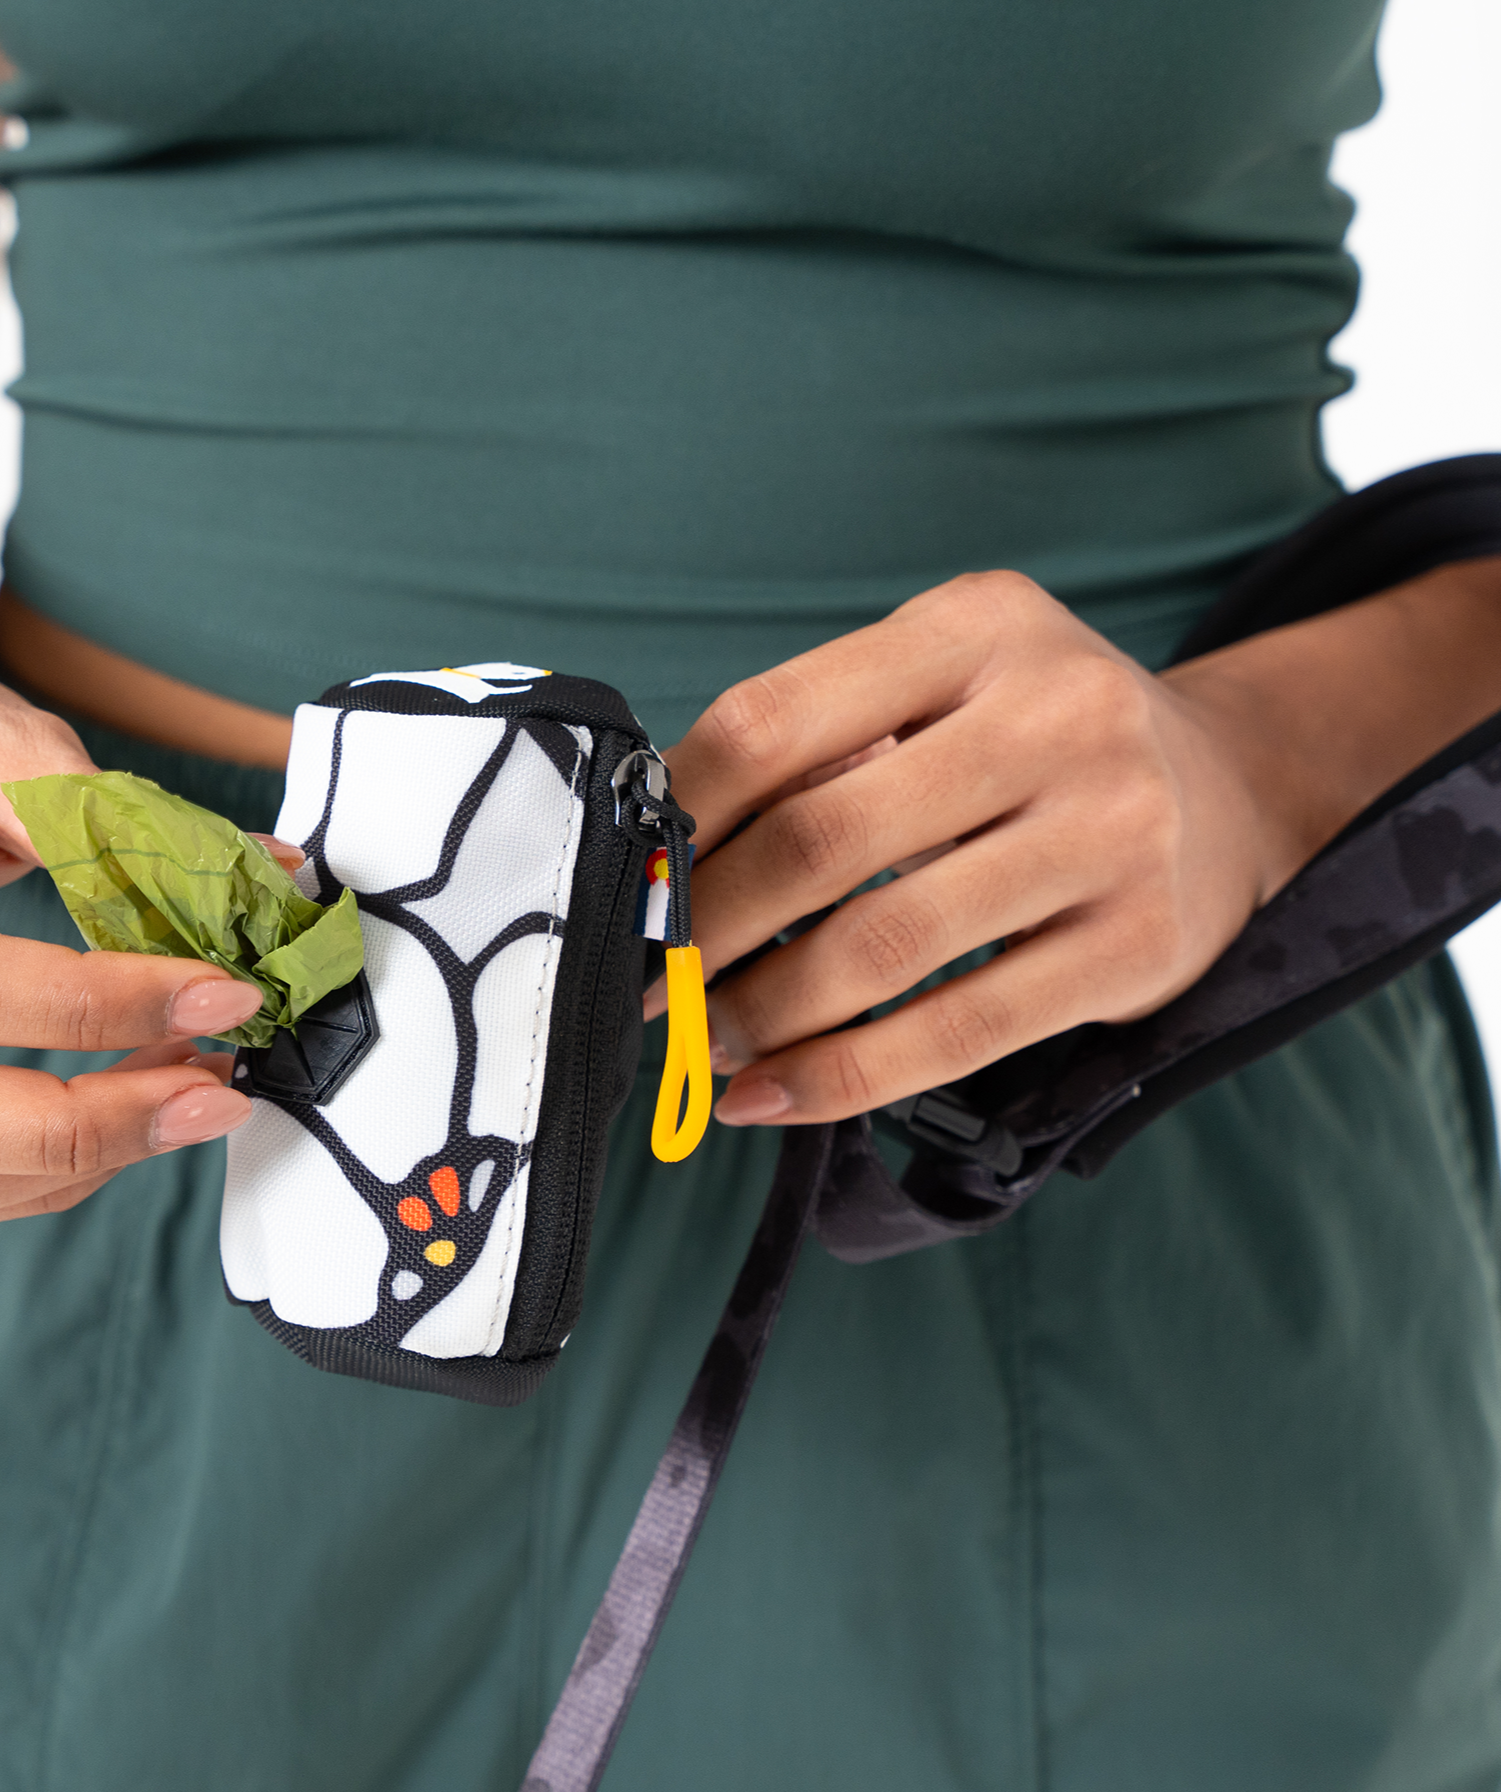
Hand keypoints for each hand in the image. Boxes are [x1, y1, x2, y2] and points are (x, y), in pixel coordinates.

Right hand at [0, 642, 284, 1230]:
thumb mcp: (1, 737)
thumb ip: (117, 824)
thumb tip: (268, 885)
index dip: (91, 1007)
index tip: (219, 998)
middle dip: (83, 1126)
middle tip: (212, 1097)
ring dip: (64, 1168)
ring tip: (173, 1105)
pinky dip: (16, 1179)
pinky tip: (99, 1123)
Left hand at [656, 571, 1297, 1126]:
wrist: (1230, 791)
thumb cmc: (1034, 745)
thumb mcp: (945, 685)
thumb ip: (826, 742)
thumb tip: (664, 863)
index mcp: (974, 629)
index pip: (773, 722)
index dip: (677, 817)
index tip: (628, 882)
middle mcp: (1055, 715)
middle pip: (819, 839)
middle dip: (706, 931)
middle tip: (650, 981)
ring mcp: (1111, 832)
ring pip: (883, 947)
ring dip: (761, 1014)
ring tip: (704, 1041)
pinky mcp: (1137, 946)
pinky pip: (957, 1032)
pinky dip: (842, 1077)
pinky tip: (772, 1094)